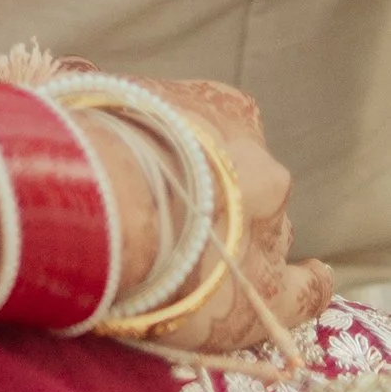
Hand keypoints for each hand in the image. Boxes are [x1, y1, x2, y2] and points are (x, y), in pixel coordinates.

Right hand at [93, 75, 334, 356]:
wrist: (106, 205)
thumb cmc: (91, 146)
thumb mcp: (104, 101)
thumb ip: (117, 112)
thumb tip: (81, 103)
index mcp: (226, 112)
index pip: (230, 128)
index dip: (202, 155)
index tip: (176, 167)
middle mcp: (258, 164)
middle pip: (252, 186)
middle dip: (224, 202)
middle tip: (180, 220)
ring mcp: (269, 227)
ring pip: (270, 235)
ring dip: (244, 245)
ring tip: (213, 262)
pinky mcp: (270, 287)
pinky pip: (306, 290)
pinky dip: (308, 285)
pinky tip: (311, 279)